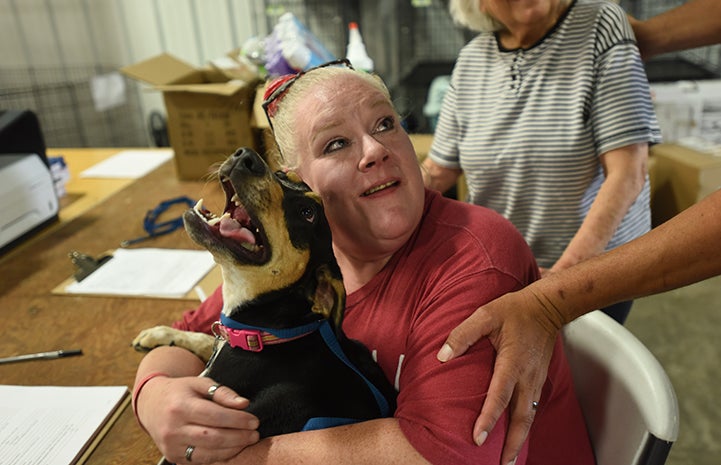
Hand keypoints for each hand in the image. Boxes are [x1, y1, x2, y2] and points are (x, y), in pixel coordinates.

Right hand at [137, 376, 259, 463]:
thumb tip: (243, 404)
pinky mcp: (172, 457)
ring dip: (232, 449)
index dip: (238, 420)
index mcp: (180, 406)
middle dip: (238, 437)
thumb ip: (222, 392)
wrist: (151, 404)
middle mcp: (173, 428)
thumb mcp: (199, 383)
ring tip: (247, 441)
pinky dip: (219, 456)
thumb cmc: (179, 392)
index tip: (254, 420)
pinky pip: (200, 460)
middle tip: (255, 434)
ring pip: (208, 453)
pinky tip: (232, 448)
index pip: (215, 416)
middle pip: (213, 437)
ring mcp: (171, 445)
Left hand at [436, 289, 560, 464]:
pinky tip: (516, 437)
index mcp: (513, 362)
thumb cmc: (515, 310)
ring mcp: (536, 380)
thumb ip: (463, 334)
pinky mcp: (539, 381)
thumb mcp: (486, 314)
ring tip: (508, 460)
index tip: (477, 438)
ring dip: (520, 440)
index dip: (488, 418)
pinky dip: (524, 427)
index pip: (499, 396)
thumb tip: (442, 356)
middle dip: (511, 444)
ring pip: (529, 417)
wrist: (549, 306)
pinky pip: (532, 409)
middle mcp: (527, 377)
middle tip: (501, 464)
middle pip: (521, 418)